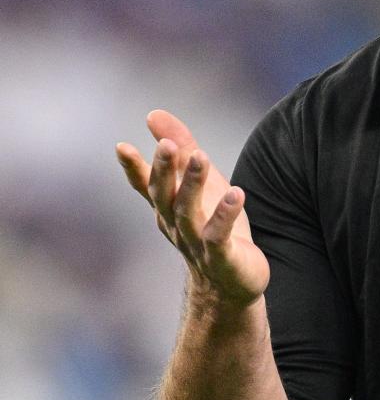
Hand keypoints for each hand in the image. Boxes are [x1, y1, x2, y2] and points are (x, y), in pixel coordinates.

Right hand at [116, 109, 268, 304]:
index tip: (121, 147)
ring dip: (193, 185)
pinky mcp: (221, 257)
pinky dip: (226, 215)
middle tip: (167, 145)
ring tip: (201, 157)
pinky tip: (237, 194)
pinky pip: (220, 235)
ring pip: (189, 212)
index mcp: (167, 208)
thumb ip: (181, 147)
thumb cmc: (212, 226)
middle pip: (165, 195)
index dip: (134, 168)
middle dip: (164, 170)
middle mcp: (176, 225)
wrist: (230, 284)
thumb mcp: (199, 182)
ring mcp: (197, 243)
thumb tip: (153, 114)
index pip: (146, 186)